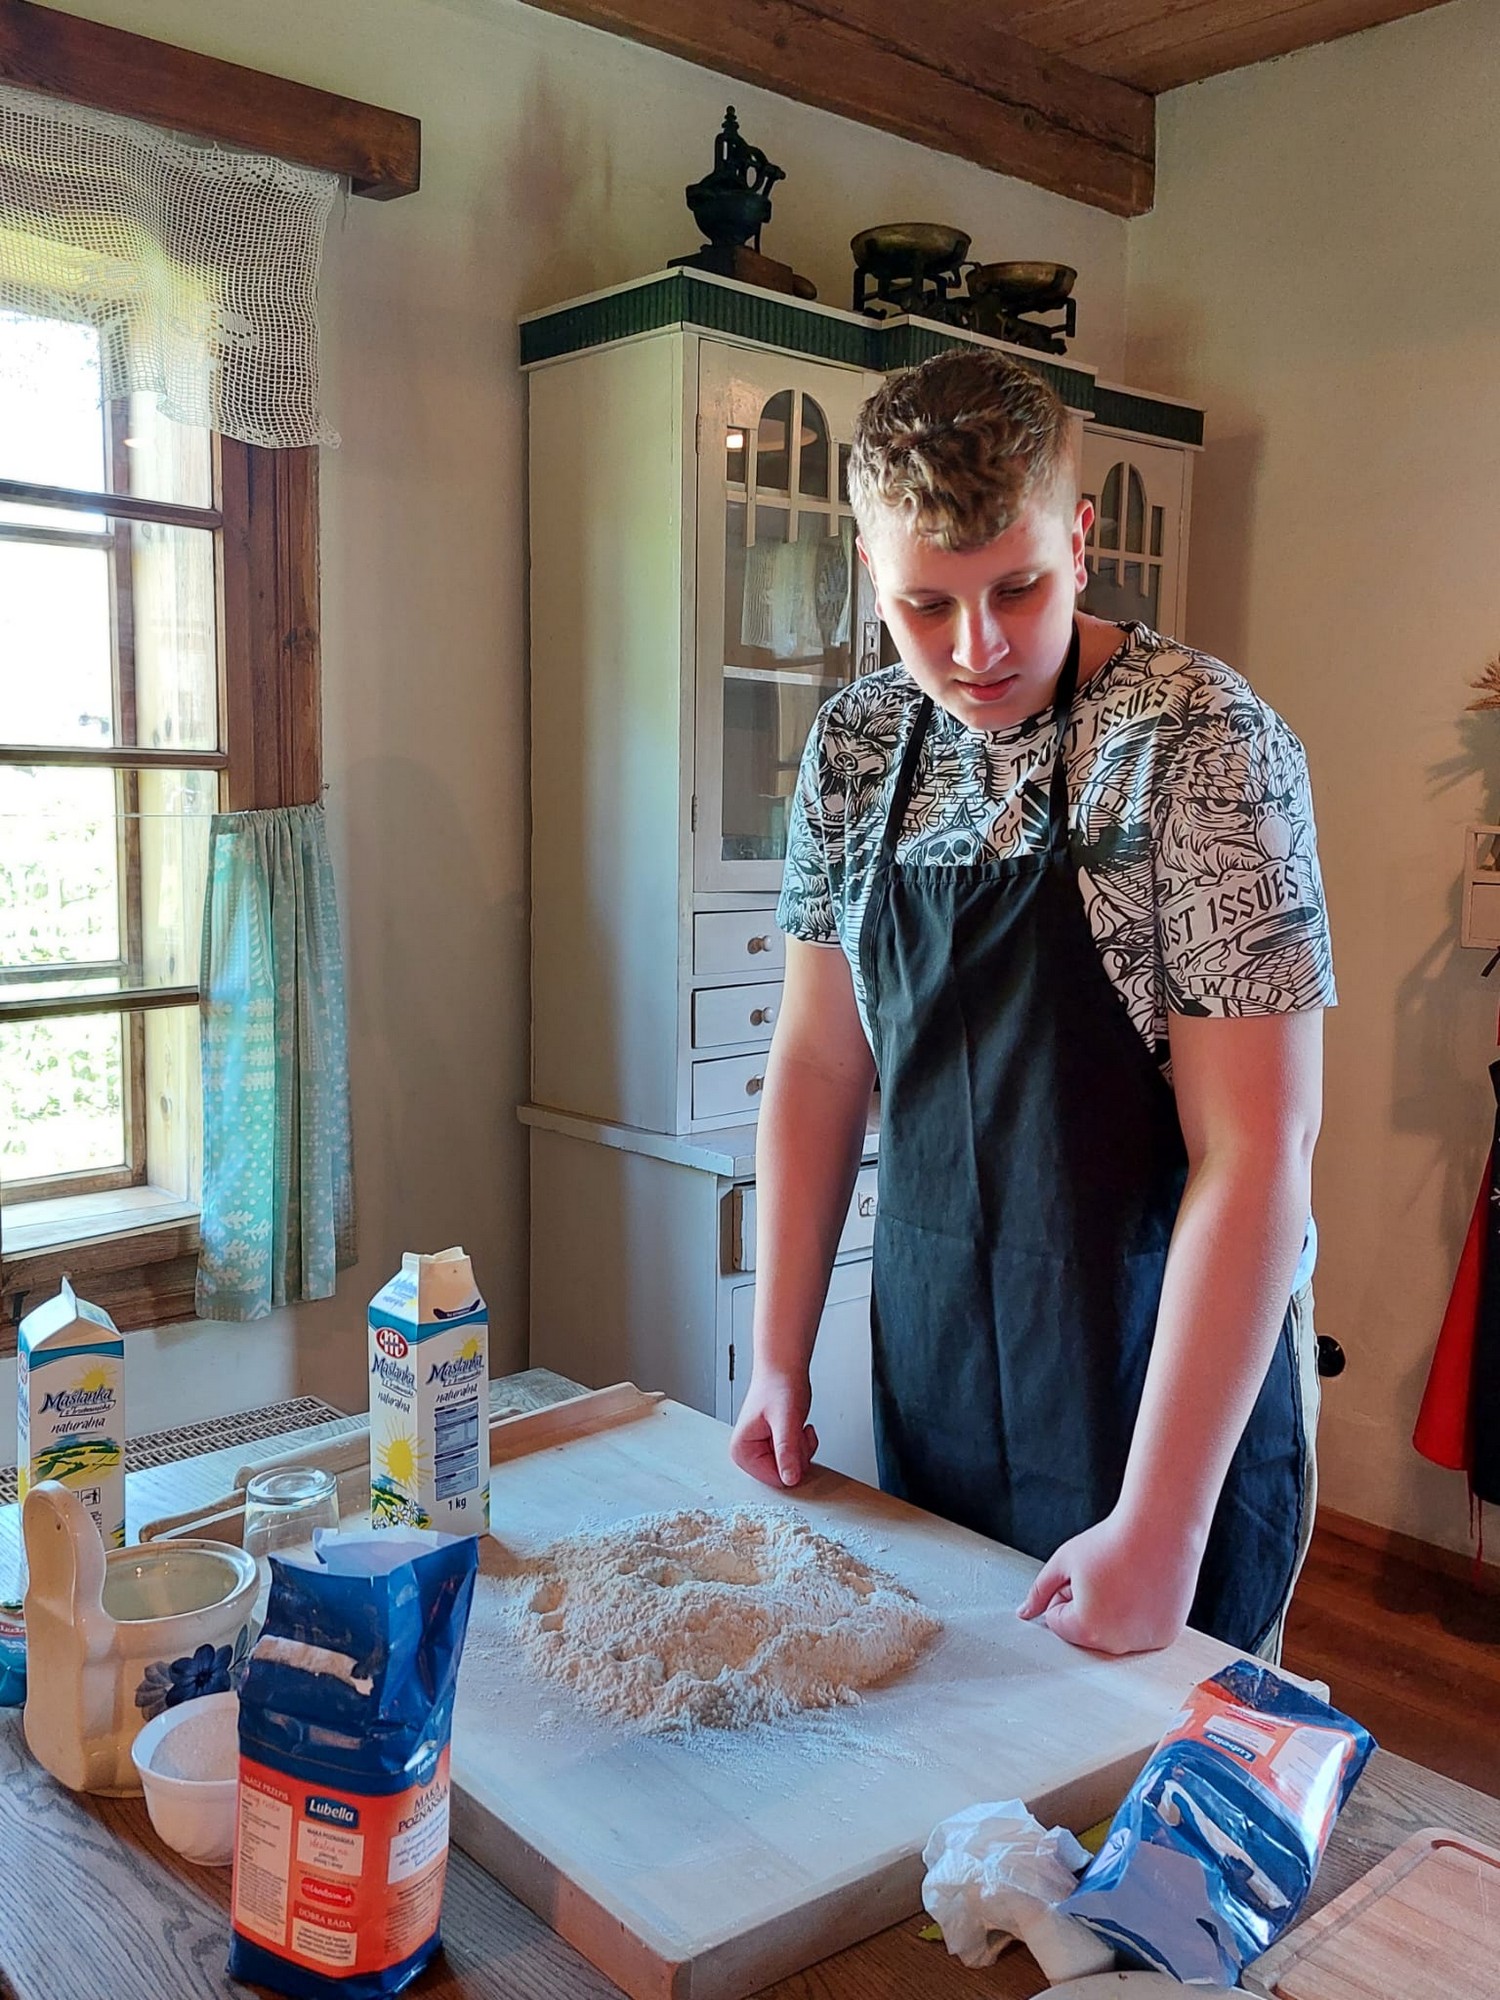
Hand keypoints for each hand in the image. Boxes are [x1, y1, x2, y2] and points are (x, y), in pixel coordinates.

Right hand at [729, 1367, 818, 1489]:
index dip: (793, 1462)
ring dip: (802, 1448)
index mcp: (741, 1452)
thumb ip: (787, 1450)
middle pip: (784, 1475)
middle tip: (795, 1429)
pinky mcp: (771, 1446)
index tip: (794, 1439)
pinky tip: (797, 1427)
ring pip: (792, 1467)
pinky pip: (794, 1458)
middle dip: (798, 1454)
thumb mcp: (786, 1420)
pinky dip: (803, 1444)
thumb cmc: (779, 1386)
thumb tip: (790, 1479)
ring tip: (795, 1425)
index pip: (775, 1479)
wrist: (784, 1368)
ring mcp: (760, 1451)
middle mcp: (747, 1454)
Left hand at [1015, 1507, 1205, 1654]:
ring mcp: (1145, 1642)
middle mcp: (1117, 1643)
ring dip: (1114, 1612)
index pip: (1057, 1622)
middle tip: (1106, 1576)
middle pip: (1086, 1631)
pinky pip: (1141, 1632)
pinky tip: (1145, 1588)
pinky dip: (1140, 1615)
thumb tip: (1024, 1612)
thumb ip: (1039, 1591)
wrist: (1160, 1528)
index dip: (1065, 1592)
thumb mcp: (1063, 1562)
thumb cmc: (1113, 1541)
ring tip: (1127, 1580)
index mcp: (1086, 1628)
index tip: (1084, 1574)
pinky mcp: (1166, 1636)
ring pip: (1114, 1632)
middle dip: (1088, 1606)